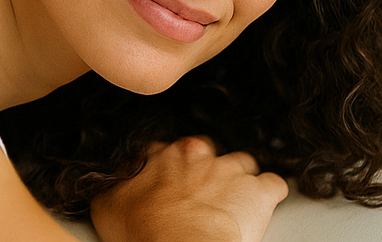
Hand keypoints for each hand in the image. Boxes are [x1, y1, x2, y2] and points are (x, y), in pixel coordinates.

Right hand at [91, 136, 287, 241]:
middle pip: (209, 153)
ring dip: (239, 182)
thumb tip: (111, 179)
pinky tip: (260, 210)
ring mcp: (231, 170)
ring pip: (243, 164)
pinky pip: (273, 185)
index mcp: (163, 154)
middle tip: (202, 198)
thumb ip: (115, 182)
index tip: (172, 188)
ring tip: (233, 206)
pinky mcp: (259, 192)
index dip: (173, 170)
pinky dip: (269, 196)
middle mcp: (198, 153)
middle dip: (208, 172)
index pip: (172, 151)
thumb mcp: (108, 202)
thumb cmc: (142, 231)